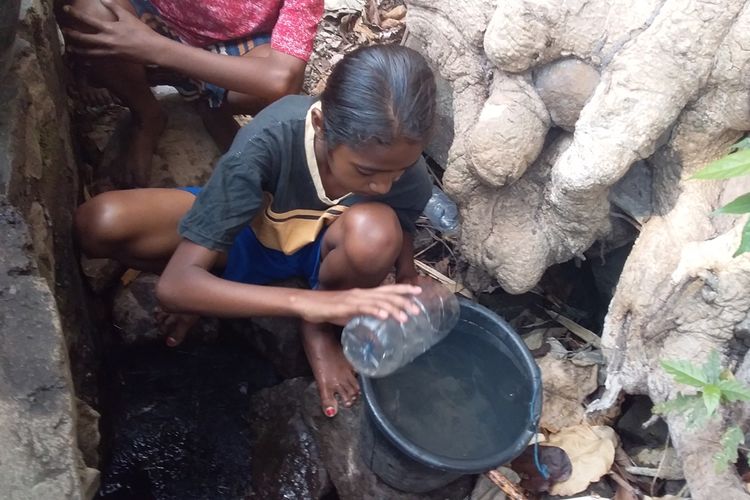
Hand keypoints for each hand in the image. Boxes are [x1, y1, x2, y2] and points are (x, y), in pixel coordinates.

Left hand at [62, 0, 163, 63]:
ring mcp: (109, 51)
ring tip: (70, 49)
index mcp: (109, 28)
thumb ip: (114, 7)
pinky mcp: (114, 58)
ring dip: (78, 50)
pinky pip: (98, 59)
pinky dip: (90, 59)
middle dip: (72, 34)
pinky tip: (84, 60)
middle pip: (84, 38)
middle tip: (63, 31)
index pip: (87, 19)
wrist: (152, 49)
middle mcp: (106, 40)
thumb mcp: (128, 17)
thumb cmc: (142, 32)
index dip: (75, 14)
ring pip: (89, 52)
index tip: (66, 9)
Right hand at [295, 284, 422, 325]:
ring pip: (377, 302)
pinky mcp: (344, 307)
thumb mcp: (350, 312)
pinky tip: (383, 315)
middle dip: (404, 301)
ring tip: (405, 317)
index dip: (403, 289)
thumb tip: (375, 320)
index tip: (418, 291)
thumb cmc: (328, 308)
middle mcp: (361, 293)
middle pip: (387, 294)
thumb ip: (363, 314)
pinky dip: (374, 311)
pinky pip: (362, 308)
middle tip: (417, 309)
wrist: (307, 304)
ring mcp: (353, 299)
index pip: (387, 289)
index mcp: (363, 293)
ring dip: (393, 309)